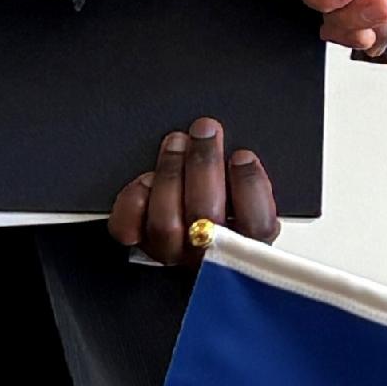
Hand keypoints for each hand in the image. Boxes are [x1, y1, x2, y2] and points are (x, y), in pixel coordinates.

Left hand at [108, 115, 277, 263]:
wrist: (181, 249)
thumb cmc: (220, 218)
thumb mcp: (248, 204)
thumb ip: (248, 187)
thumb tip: (241, 153)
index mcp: (246, 245)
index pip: (257, 225)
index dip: (249, 187)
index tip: (241, 155)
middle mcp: (208, 255)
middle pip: (206, 216)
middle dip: (204, 164)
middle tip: (205, 130)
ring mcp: (170, 254)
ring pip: (166, 220)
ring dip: (171, 172)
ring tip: (177, 142)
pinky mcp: (139, 247)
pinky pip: (130, 227)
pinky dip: (135, 198)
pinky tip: (146, 179)